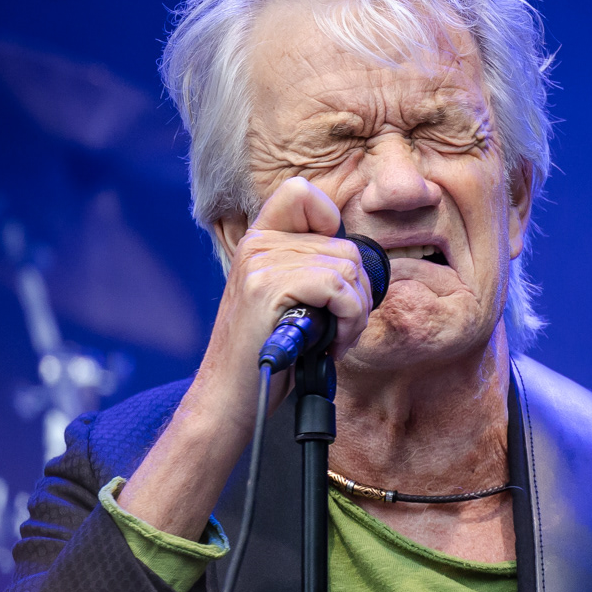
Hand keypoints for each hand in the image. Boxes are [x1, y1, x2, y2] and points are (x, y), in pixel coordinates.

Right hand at [118, 176, 372, 541]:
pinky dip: (348, 319)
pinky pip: (338, 287)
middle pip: (346, 246)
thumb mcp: (288, 302)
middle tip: (341, 329)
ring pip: (348, 269)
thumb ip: (310, 271)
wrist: (232, 398)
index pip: (303, 194)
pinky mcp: (267, 289)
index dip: (332, 224)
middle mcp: (258, 244)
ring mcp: (261, 264)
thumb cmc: (268, 356)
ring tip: (335, 339)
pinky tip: (331, 344)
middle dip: (358, 294)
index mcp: (260, 241)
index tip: (333, 275)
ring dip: (356, 312)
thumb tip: (358, 263)